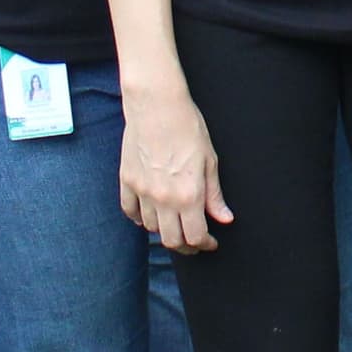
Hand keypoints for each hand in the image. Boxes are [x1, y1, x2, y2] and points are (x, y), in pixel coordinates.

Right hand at [119, 83, 231, 251]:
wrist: (157, 105)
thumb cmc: (188, 127)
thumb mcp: (210, 161)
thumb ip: (214, 195)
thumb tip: (224, 218)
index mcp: (188, 195)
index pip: (195, 237)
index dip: (205, 244)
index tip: (210, 242)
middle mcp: (163, 198)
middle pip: (171, 240)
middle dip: (186, 246)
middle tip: (194, 241)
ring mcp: (142, 191)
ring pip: (151, 228)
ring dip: (164, 230)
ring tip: (175, 222)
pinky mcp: (127, 181)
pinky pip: (130, 211)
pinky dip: (140, 218)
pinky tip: (151, 214)